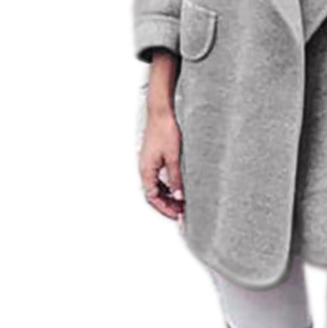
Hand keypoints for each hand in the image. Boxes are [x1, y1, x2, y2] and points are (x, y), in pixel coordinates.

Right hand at [139, 104, 183, 218]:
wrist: (161, 112)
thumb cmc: (165, 130)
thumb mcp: (174, 158)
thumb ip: (176, 178)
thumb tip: (179, 195)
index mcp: (146, 170)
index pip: (153, 198)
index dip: (165, 208)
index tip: (177, 215)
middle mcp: (144, 168)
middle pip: (153, 194)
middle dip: (166, 205)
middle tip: (181, 211)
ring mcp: (148, 163)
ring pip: (155, 186)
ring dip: (167, 196)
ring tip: (181, 201)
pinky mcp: (153, 157)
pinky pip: (157, 178)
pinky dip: (166, 186)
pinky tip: (177, 186)